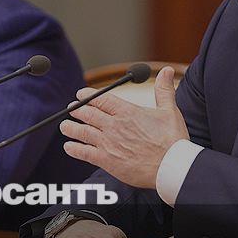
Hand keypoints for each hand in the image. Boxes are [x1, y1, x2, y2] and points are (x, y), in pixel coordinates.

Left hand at [60, 66, 188, 188]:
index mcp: (127, 112)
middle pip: (88, 114)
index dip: (87, 96)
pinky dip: (75, 149)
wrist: (171, 167)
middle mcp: (114, 126)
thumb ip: (164, 90)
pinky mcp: (107, 161)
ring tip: (65, 126)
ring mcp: (108, 143)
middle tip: (70, 108)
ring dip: (71, 128)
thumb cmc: (172, 140)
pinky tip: (69, 147)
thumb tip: (166, 70)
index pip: (101, 99)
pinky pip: (85, 153)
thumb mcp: (170, 111)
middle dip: (77, 110)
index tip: (80, 94)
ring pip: (82, 132)